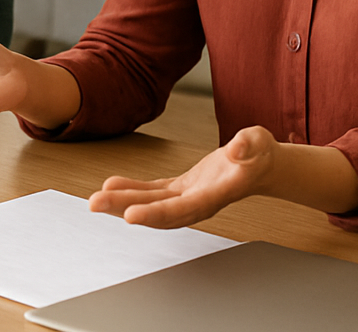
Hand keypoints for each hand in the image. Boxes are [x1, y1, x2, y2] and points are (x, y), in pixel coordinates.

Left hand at [88, 125, 278, 227]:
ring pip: (152, 205)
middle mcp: (199, 202)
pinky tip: (111, 184)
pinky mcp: (182, 189)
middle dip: (126, 209)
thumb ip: (249, 144)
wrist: (262, 166)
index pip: (184, 208)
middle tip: (95, 203)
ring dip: (122, 203)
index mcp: (217, 194)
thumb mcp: (259, 142)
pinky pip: (153, 193)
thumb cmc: (261, 153)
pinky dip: (132, 190)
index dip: (157, 213)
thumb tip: (238, 145)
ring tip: (96, 198)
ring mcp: (189, 197)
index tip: (130, 215)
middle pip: (159, 212)